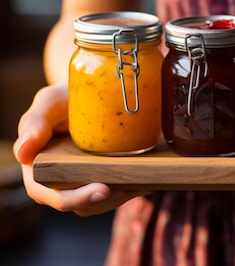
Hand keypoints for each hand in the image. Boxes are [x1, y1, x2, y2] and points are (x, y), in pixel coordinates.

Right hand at [14, 83, 148, 216]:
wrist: (91, 91)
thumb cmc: (64, 97)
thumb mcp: (48, 102)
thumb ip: (34, 123)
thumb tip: (22, 154)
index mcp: (40, 168)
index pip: (50, 194)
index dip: (75, 198)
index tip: (102, 190)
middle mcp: (61, 180)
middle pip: (82, 204)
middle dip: (107, 200)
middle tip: (130, 188)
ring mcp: (85, 180)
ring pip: (103, 202)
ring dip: (124, 196)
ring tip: (144, 181)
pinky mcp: (106, 176)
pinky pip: (118, 192)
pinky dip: (133, 188)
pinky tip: (149, 178)